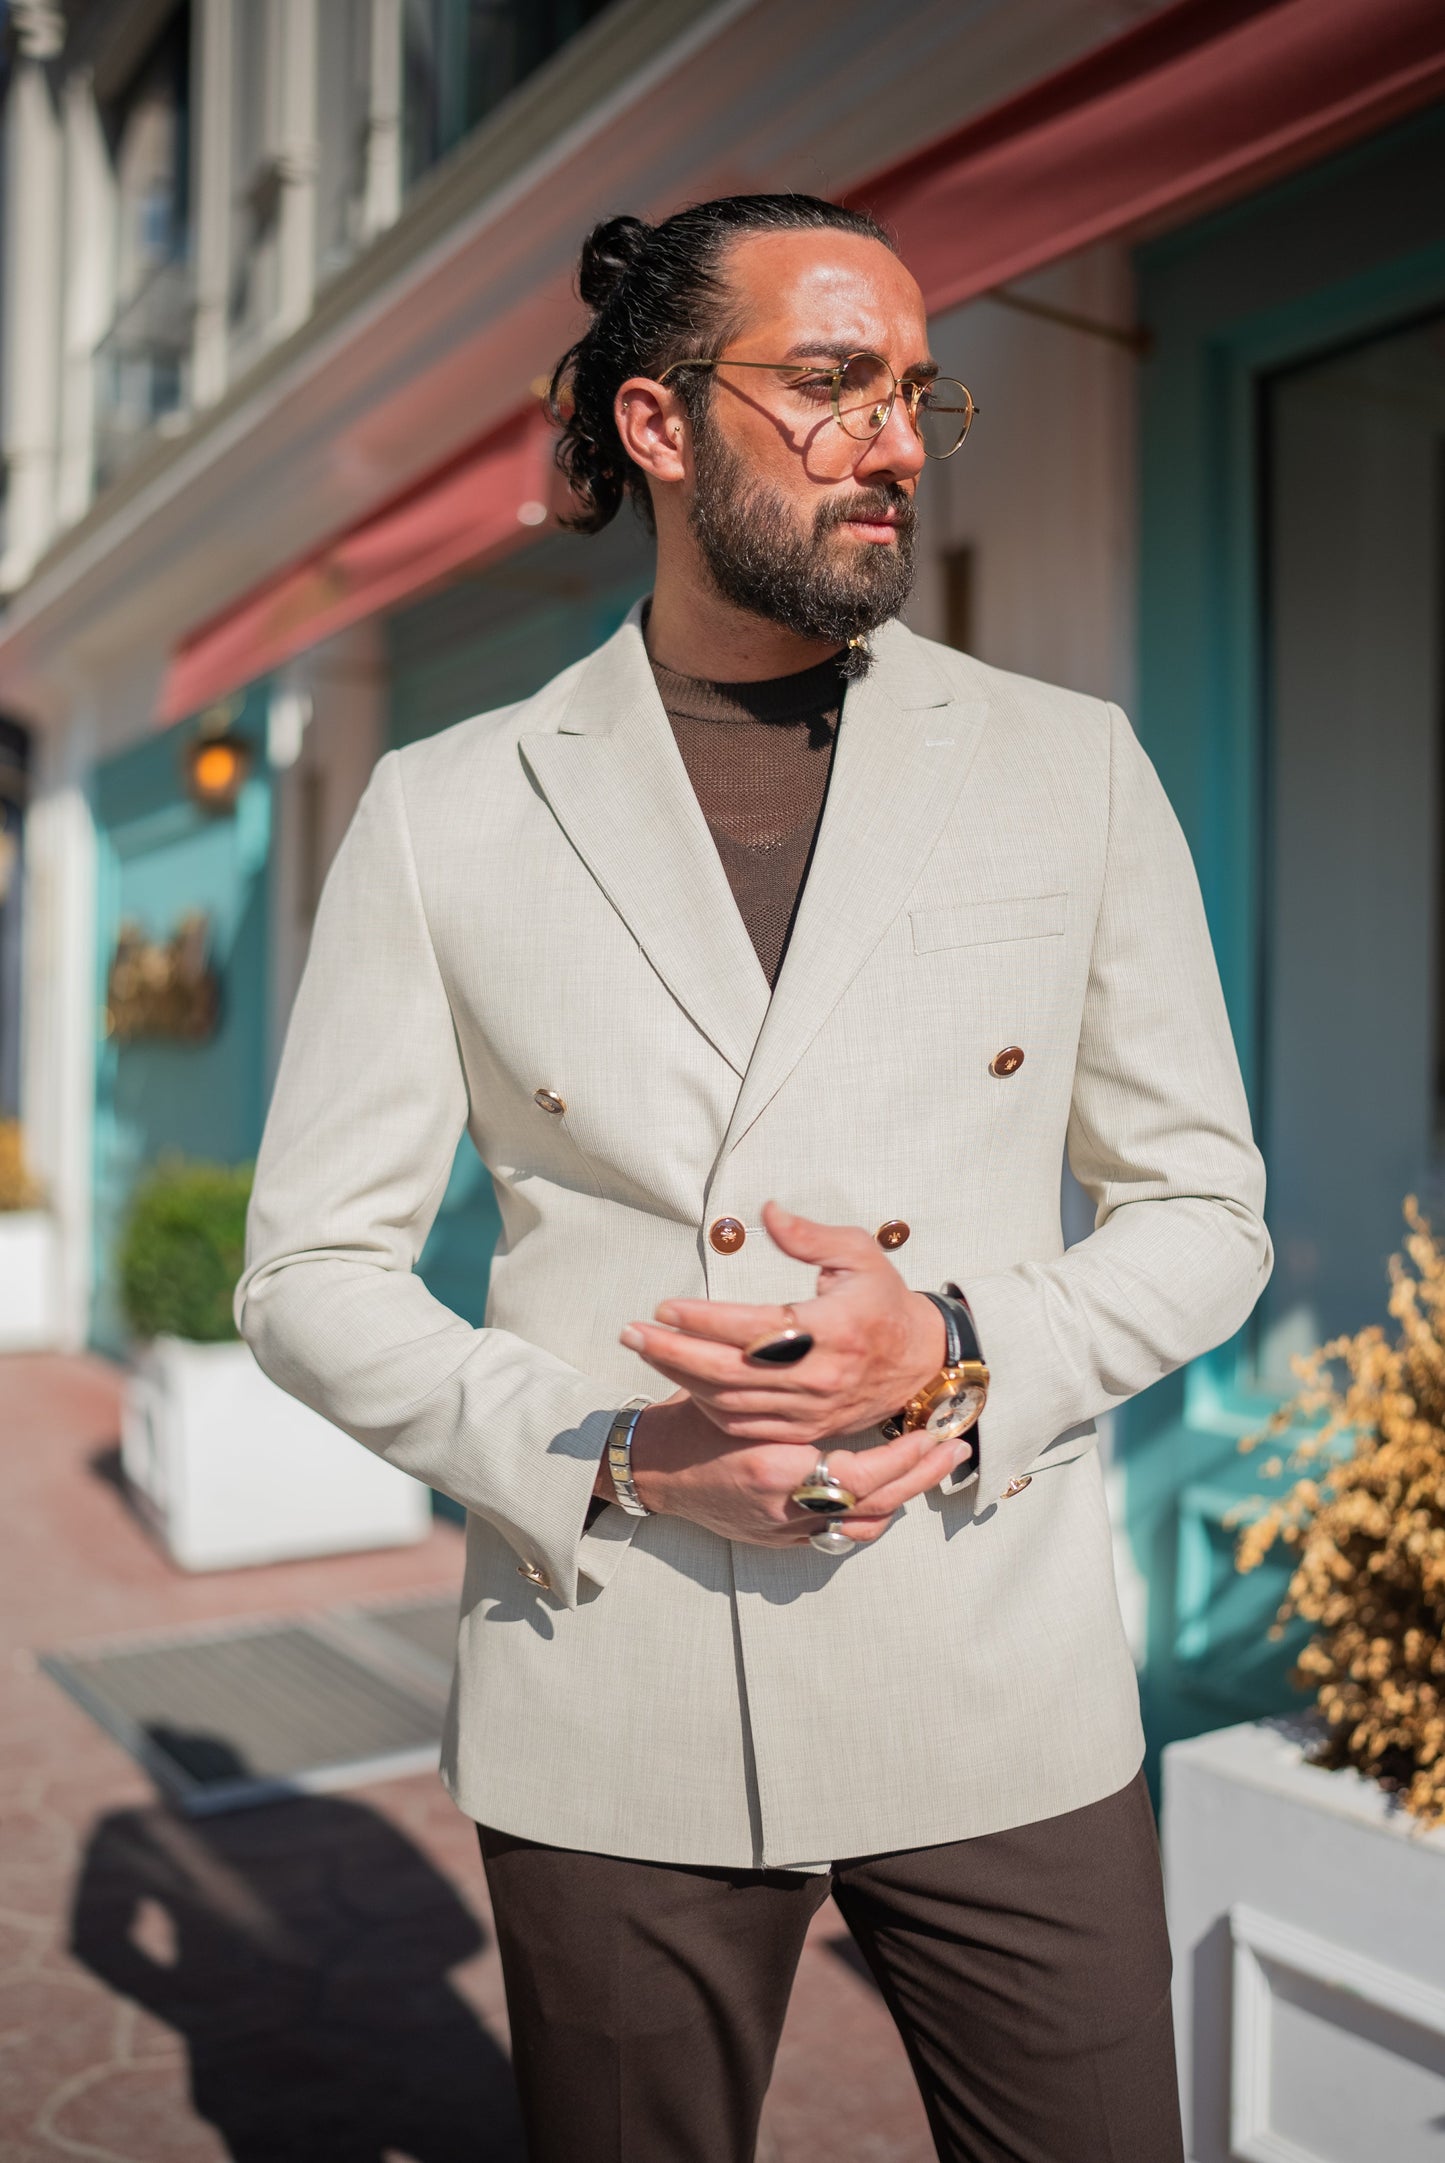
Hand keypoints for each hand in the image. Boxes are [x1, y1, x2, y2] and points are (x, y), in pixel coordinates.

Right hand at [613, 1394, 969, 1547]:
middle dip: (918, 1478)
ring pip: (860, 1527)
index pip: (861, 1472)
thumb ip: (782, 1383)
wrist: (653, 1471)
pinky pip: (837, 1536)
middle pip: (873, 1504)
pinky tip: (887, 1493)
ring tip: (930, 1469)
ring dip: (900, 1499)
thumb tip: (831, 1351)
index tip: (934, 1433)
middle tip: (953, 1450)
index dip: (904, 1457)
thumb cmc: (691, 1422)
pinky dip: (868, 1516)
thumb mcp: (736, 1391)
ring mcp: (782, 1529)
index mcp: (774, 1468)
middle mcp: (783, 1507)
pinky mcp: (778, 1539)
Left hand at [620, 1202, 946, 1447]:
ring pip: (730, 1403)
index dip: (703, 1320)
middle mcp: (819, 1375)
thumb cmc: (883, 1300)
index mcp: (833, 1328)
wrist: (922, 1361)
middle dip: (672, 1353)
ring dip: (681, 1378)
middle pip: (729, 1372)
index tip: (664, 1306)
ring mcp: (811, 1409)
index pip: (753, 1328)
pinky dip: (708, 1407)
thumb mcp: (859, 1253)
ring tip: (646, 1350)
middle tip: (630, 1333)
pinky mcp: (806, 1428)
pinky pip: (745, 1426)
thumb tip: (766, 1211)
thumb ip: (810, 1235)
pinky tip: (683, 1381)